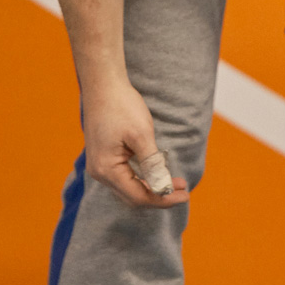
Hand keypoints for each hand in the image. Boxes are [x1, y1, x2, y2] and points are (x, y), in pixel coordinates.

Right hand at [81, 77, 188, 207]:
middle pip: (132, 196)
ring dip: (152, 187)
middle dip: (159, 195)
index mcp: (106, 170)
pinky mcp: (104, 157)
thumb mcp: (141, 134)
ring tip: (176, 183)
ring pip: (128, 187)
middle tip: (184, 190)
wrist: (103, 85)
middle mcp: (100, 172)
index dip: (163, 199)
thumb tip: (163, 187)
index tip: (185, 195)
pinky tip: (157, 173)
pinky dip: (142, 178)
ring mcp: (100, 165)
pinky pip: (124, 176)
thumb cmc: (122, 106)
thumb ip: (152, 163)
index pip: (138, 196)